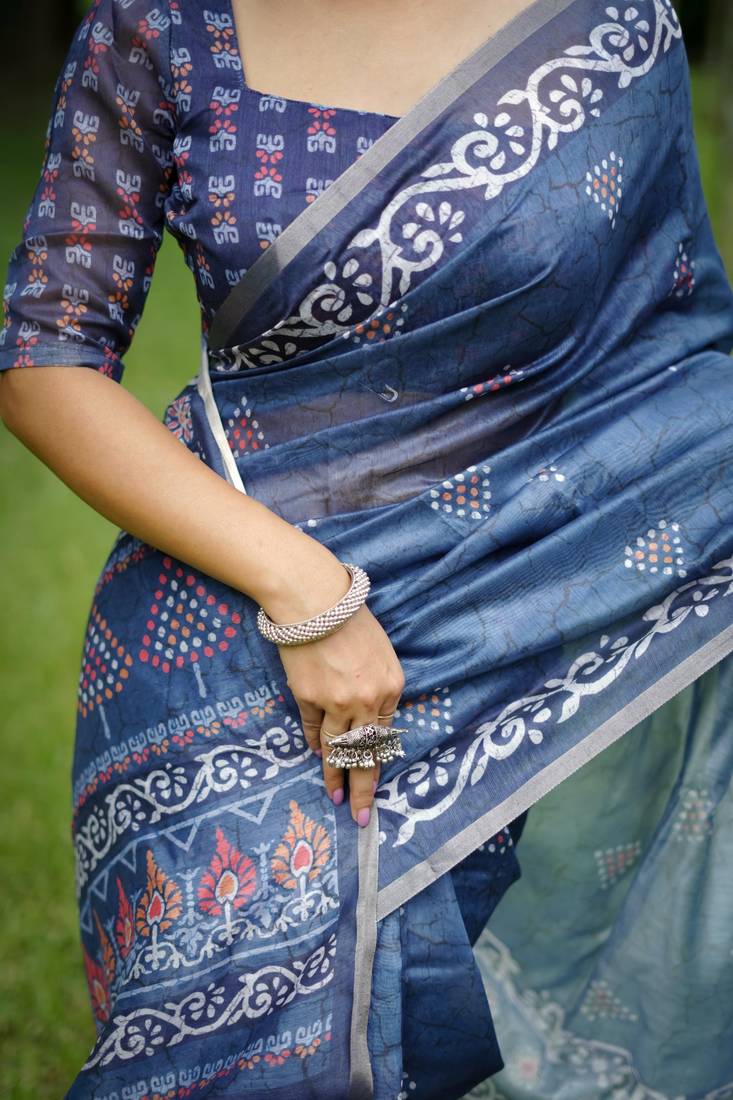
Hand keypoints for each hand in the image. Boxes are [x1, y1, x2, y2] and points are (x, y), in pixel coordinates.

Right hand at [265, 560, 404, 826]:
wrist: (313, 599)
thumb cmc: (349, 617)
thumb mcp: (379, 651)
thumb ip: (377, 686)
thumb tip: (366, 719)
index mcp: (391, 686)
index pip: (385, 737)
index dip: (379, 764)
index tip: (375, 786)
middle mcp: (368, 701)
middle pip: (365, 754)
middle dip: (363, 789)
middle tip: (360, 817)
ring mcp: (336, 703)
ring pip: (338, 750)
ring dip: (336, 776)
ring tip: (336, 798)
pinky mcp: (309, 699)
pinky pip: (314, 731)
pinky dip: (316, 746)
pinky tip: (320, 760)